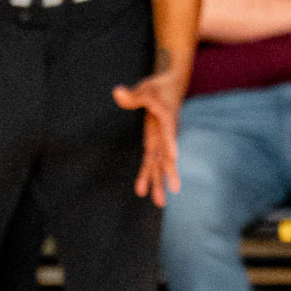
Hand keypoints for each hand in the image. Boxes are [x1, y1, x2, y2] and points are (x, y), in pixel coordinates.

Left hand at [112, 62, 184, 205]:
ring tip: (159, 203)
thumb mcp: (145, 88)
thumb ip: (132, 95)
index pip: (169, 131)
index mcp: (167, 117)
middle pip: (168, 155)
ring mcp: (162, 140)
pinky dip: (146, 174)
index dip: (171, 144)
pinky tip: (141, 190)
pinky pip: (151, 161)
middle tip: (173, 191)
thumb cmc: (158, 87)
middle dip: (169, 173)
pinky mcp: (156, 143)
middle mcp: (167, 132)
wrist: (172, 87)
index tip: (174, 158)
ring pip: (160, 163)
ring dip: (158, 181)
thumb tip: (116, 92)